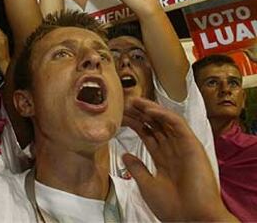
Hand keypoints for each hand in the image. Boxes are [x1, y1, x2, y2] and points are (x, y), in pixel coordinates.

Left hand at [123, 98, 236, 221]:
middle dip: (140, 113)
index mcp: (164, 158)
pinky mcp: (192, 144)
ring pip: (165, 120)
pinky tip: (148, 110)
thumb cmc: (174, 208)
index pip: (147, 134)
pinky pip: (177, 123)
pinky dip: (163, 114)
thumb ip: (137, 168)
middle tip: (124, 103)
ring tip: (134, 101)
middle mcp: (173, 149)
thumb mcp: (148, 186)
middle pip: (155, 125)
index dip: (134, 123)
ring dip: (150, 109)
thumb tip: (124, 155)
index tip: (120, 116)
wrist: (193, 219)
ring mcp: (183, 145)